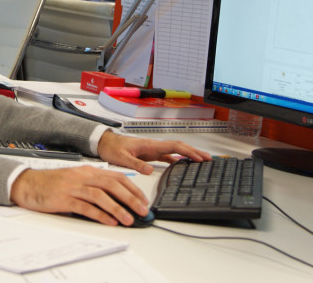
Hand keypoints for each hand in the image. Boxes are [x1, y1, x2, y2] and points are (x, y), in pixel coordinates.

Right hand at [10, 165, 149, 225]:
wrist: (28, 184)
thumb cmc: (53, 183)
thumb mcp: (77, 179)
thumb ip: (94, 185)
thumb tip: (116, 198)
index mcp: (89, 171)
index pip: (116, 176)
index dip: (132, 188)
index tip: (143, 199)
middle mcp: (83, 176)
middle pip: (112, 185)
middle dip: (130, 198)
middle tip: (142, 210)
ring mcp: (74, 187)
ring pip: (101, 196)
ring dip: (117, 208)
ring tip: (128, 219)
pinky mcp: (65, 199)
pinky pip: (86, 207)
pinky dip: (100, 214)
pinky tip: (109, 221)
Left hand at [97, 131, 211, 175]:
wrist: (104, 143)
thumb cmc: (112, 147)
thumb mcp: (122, 158)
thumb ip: (135, 163)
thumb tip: (149, 170)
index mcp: (150, 145)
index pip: (174, 147)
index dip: (188, 151)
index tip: (200, 157)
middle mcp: (154, 146)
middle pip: (178, 147)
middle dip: (194, 152)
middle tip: (208, 159)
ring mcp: (152, 150)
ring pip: (175, 151)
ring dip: (188, 155)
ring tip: (201, 161)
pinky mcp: (149, 154)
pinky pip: (167, 156)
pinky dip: (177, 159)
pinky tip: (182, 165)